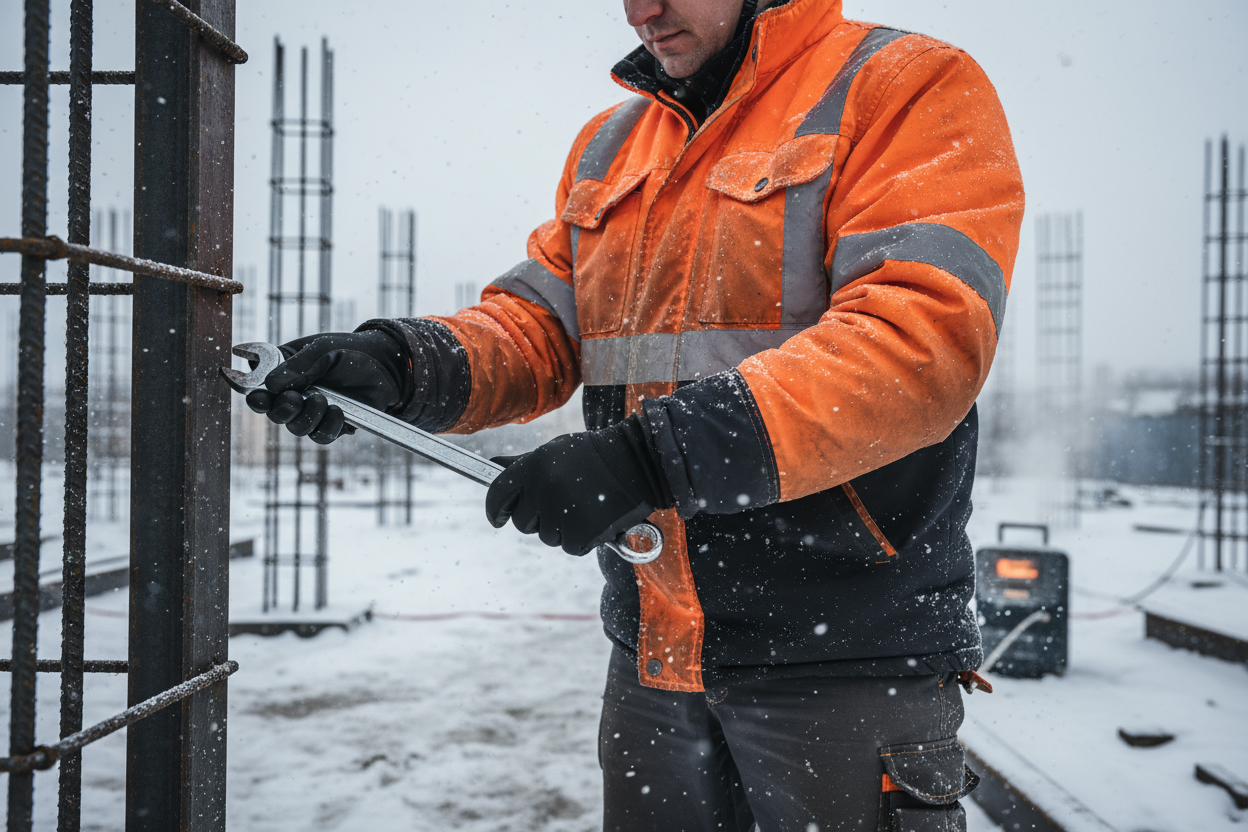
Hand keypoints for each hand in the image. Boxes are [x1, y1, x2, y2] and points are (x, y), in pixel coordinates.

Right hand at [245, 330, 408, 443]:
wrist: (387, 363)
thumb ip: (296, 366)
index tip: (260, 398)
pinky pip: (322, 435)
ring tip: (322, 400)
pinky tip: (337, 411)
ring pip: (297, 428)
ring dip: (306, 417)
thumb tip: (272, 385)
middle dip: (283, 410)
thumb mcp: (321, 350)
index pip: (262, 390)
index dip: (257, 398)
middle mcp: (297, 394)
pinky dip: (327, 426)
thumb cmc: (351, 350)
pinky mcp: (334, 424)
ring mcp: (315, 411)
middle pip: (276, 414)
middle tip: (296, 399)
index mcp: (285, 372)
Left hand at [484, 417, 669, 555]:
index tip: (499, 518)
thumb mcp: (555, 451)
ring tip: (586, 506)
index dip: (495, 509)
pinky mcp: (581, 533)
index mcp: (532, 466)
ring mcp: (561, 512)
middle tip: (562, 505)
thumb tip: (493, 463)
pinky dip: (583, 540)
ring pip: (547, 536)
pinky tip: (597, 519)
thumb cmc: (594, 455)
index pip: (497, 494)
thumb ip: (524, 463)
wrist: (638, 461)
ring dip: (563, 529)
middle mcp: (543, 489)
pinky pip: (571, 546)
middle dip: (536, 519)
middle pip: (522, 522)